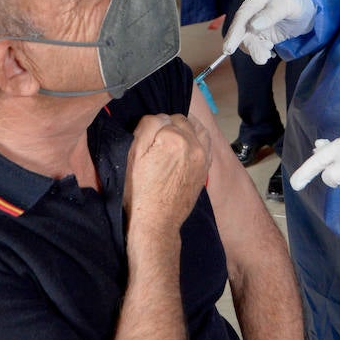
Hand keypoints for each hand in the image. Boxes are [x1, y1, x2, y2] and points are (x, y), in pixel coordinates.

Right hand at [124, 112, 210, 233]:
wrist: (157, 221)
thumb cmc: (140, 190)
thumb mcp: (133, 155)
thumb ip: (147, 126)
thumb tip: (161, 117)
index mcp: (173, 139)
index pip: (163, 117)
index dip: (153, 126)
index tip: (147, 140)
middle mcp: (193, 144)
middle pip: (181, 120)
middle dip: (170, 126)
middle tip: (157, 142)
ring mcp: (202, 157)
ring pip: (197, 128)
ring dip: (186, 128)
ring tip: (173, 139)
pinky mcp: (205, 168)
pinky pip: (205, 143)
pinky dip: (197, 138)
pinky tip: (186, 145)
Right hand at [223, 0, 315, 64]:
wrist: (306, 8)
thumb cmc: (296, 1)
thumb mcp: (287, 5)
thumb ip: (271, 14)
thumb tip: (253, 26)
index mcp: (255, 1)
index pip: (241, 18)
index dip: (233, 33)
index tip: (228, 49)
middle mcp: (251, 14)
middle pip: (242, 33)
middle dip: (251, 47)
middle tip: (262, 59)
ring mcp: (255, 26)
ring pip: (248, 42)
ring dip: (256, 51)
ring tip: (269, 53)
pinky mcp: (261, 36)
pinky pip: (256, 47)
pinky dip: (261, 53)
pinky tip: (271, 54)